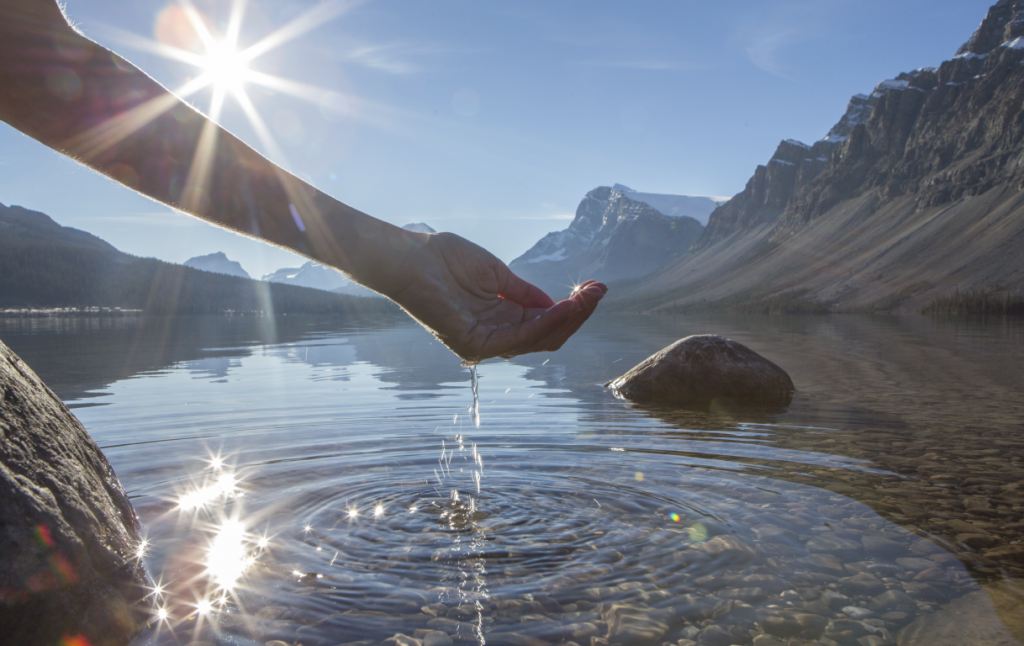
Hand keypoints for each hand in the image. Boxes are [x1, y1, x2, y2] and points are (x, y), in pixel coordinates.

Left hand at [383, 231, 605, 362]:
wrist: (410, 257)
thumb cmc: (445, 260)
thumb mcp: (497, 274)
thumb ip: (525, 292)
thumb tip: (557, 304)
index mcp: (500, 319)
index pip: (544, 322)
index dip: (572, 308)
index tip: (595, 288)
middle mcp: (495, 336)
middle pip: (547, 335)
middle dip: (576, 314)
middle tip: (598, 292)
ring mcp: (484, 343)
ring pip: (538, 339)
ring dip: (567, 319)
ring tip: (587, 298)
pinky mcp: (474, 344)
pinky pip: (518, 338)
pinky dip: (544, 324)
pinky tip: (564, 307)